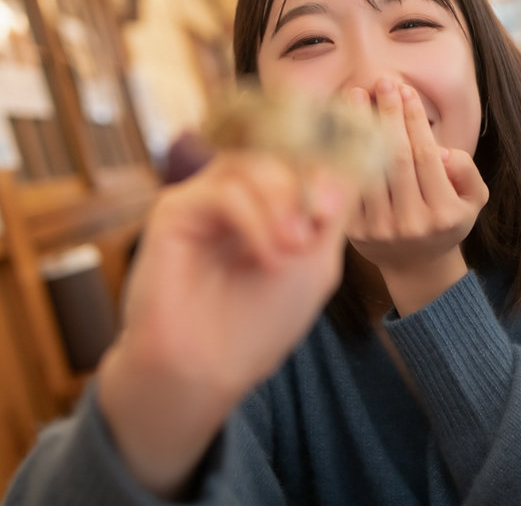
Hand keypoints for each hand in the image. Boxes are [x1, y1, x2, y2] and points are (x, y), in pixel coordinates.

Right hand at [98, 153, 355, 496]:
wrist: (206, 369)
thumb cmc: (260, 322)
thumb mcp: (317, 262)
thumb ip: (331, 210)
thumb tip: (345, 165)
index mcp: (272, 203)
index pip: (300, 156)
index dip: (323, 168)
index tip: (334, 205)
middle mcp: (237, 193)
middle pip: (276, 152)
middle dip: (302, 188)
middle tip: (310, 235)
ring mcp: (205, 199)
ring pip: (250, 164)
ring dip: (281, 203)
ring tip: (292, 248)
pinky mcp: (175, 210)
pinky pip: (223, 191)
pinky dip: (254, 220)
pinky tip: (266, 257)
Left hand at [346, 79, 488, 313]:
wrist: (416, 264)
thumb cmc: (446, 219)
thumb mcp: (473, 199)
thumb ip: (466, 172)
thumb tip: (441, 151)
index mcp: (445, 214)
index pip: (427, 156)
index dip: (415, 121)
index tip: (406, 91)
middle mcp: (413, 224)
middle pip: (398, 158)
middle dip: (389, 116)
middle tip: (382, 82)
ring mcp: (381, 230)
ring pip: (370, 168)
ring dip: (359, 128)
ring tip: (356, 95)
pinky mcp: (354, 233)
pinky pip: (348, 185)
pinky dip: (342, 153)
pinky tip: (338, 126)